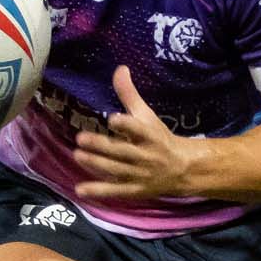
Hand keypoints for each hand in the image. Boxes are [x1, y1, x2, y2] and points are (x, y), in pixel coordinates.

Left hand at [73, 67, 200, 199]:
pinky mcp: (134, 190)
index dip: (126, 125)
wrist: (182, 170)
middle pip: (122, 151)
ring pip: (116, 170)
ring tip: (77, 155)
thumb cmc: (160, 138)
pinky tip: (81, 190)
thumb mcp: (147, 116)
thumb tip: (119, 68)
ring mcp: (139, 175)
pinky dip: (98, 191)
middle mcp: (145, 156)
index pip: (138, 130)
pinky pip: (115, 191)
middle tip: (80, 138)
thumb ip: (130, 95)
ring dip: (96, 164)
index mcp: (149, 136)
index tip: (113, 119)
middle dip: (101, 146)